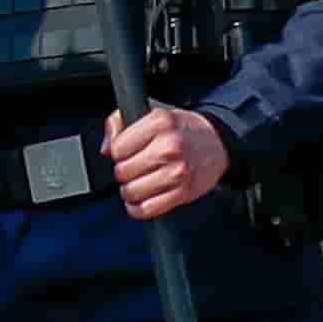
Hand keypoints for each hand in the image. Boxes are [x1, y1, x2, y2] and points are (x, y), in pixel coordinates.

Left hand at [103, 103, 234, 220]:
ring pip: (131, 192)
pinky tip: (142, 198)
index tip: (127, 152)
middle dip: (124, 172)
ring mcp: (177, 171)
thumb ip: (120, 122)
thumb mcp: (152, 112)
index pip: (117, 148)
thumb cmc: (182, 129)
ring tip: (139, 181)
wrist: (217, 143)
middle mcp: (169, 146)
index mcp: (160, 122)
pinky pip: (146, 210)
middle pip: (122, 171)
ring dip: (130, 190)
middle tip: (135, 167)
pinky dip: (138, 208)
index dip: (118, 152)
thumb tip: (105, 148)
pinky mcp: (183, 193)